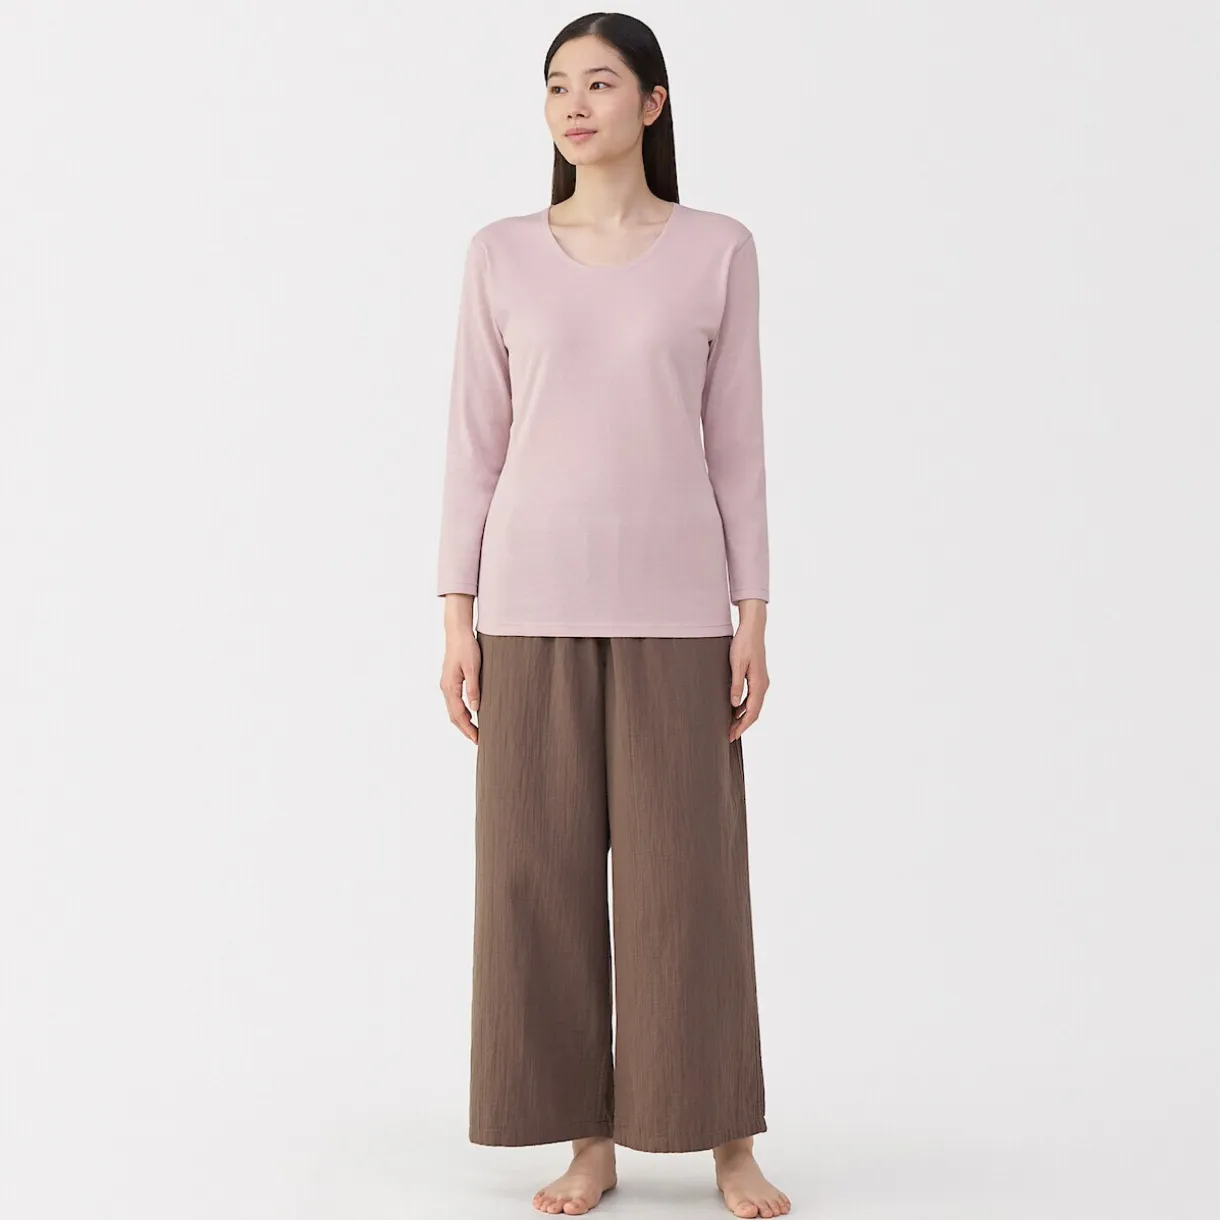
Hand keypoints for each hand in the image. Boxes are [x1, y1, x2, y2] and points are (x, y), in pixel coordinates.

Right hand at [440, 602, 480, 742]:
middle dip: (465, 730)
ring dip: (463, 722)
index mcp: (450, 687)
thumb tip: (476, 709)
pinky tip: (471, 714)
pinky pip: (454, 702)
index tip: (478, 739)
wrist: (457, 632)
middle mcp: (445, 688)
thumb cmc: (466, 647)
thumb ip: (474, 688)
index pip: (459, 715)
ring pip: (453, 710)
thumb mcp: (473, 668)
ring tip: (475, 732)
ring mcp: (446, 685)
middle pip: (454, 716)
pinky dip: (461, 713)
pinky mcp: (450, 681)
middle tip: (478, 741)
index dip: (468, 729)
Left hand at [728, 601, 768, 740]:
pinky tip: (734, 709)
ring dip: (743, 717)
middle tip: (729, 736)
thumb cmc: (744, 644)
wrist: (753, 629)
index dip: (742, 726)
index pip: (751, 712)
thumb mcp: (737, 665)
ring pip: (753, 706)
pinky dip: (744, 707)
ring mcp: (761, 682)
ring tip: (730, 725)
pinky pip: (752, 698)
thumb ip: (736, 685)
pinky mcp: (757, 678)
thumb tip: (733, 704)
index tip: (732, 736)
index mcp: (759, 684)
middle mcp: (763, 685)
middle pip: (754, 712)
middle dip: (742, 726)